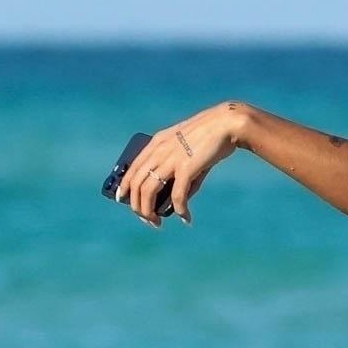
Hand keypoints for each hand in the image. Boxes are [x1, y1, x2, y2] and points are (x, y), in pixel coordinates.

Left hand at [116, 101, 248, 226]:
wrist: (226, 124)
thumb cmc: (208, 139)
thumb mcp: (185, 152)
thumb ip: (178, 175)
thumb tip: (178, 202)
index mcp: (156, 144)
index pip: (132, 169)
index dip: (124, 186)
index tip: (122, 200)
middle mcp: (159, 152)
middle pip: (137, 184)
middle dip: (138, 207)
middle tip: (148, 220)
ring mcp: (171, 159)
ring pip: (148, 191)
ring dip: (149, 211)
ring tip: (157, 223)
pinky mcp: (186, 167)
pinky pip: (177, 195)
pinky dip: (179, 209)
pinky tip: (185, 217)